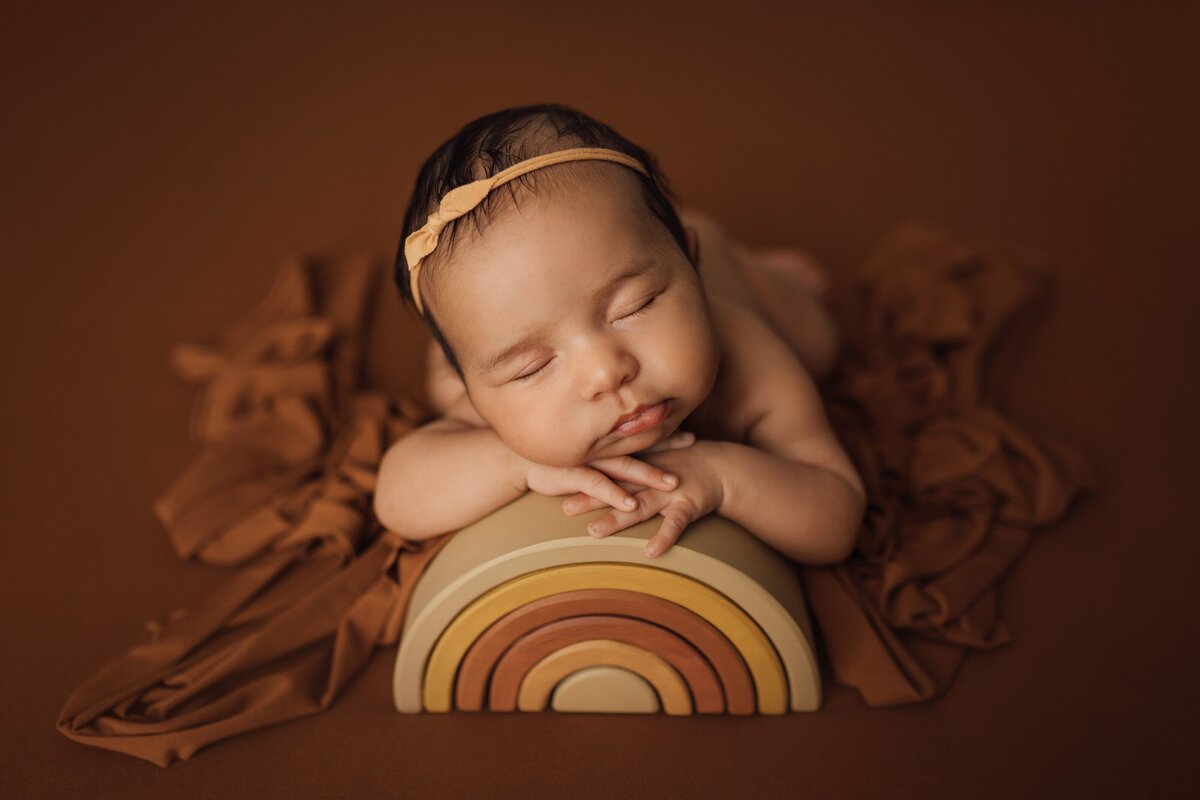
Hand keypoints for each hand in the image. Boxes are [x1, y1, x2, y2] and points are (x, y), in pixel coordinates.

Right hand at [524, 432, 694, 515]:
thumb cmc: (555, 461)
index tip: (693, 436)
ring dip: (649, 475)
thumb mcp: (583, 456)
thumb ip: (605, 458)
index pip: (642, 438)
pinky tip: (630, 504)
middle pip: (641, 448)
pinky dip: (615, 494)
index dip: (667, 437)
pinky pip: (598, 485)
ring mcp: (588, 461)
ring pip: (625, 467)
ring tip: (672, 484)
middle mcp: (601, 448)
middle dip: (669, 449)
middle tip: (695, 450)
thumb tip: (627, 463)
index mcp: (606, 444)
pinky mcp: (573, 475)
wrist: (518, 461)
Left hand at [564, 437, 727, 558]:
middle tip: (565, 509)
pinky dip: (663, 537)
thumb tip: (603, 481)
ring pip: (639, 506)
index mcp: (641, 468)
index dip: (584, 479)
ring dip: (617, 519)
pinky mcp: (689, 504)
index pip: (607, 473)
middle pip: (616, 489)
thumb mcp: (655, 464)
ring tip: (595, 532)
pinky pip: (675, 523)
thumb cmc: (685, 467)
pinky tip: (650, 552)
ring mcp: (669, 491)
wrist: (724, 467)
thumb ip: (631, 472)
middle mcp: (651, 478)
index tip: (557, 485)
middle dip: (591, 499)